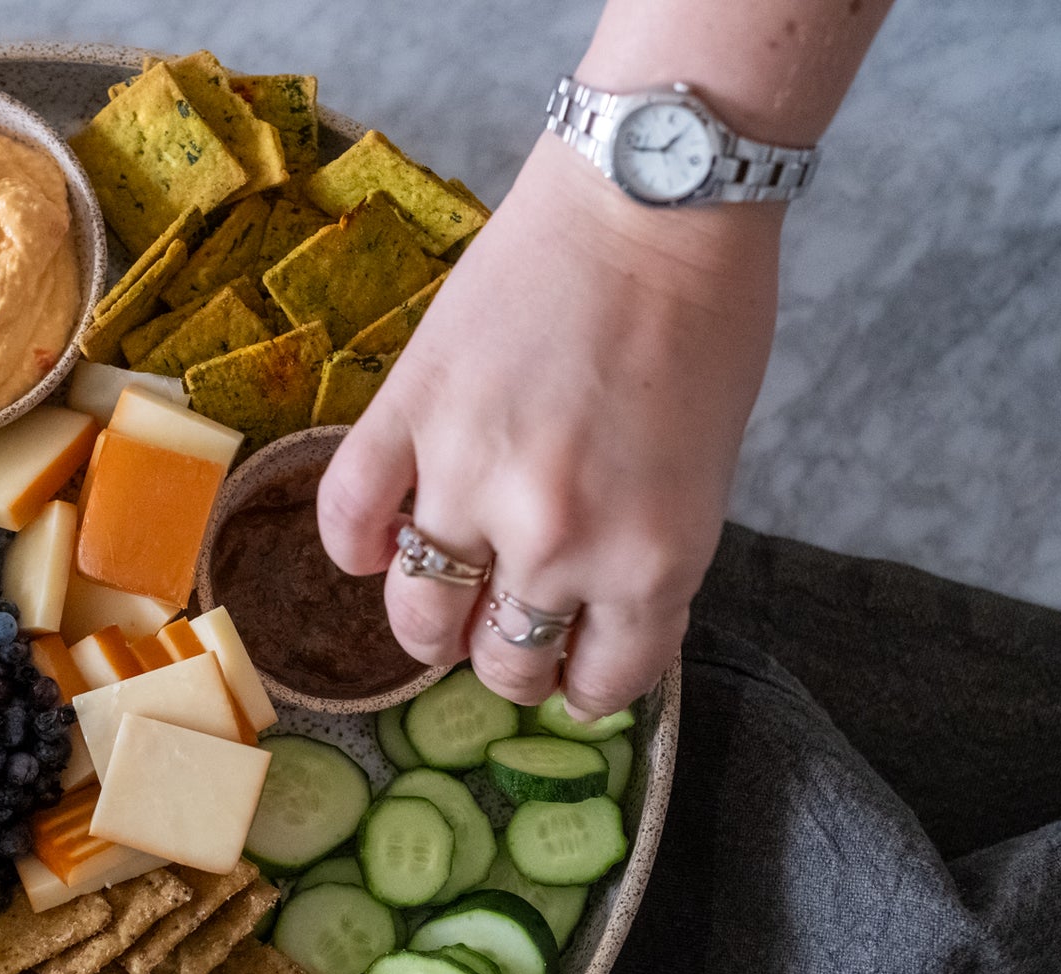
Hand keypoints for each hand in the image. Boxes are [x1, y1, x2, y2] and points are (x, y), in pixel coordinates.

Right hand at [316, 135, 783, 714]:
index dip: (584, 686)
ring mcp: (470, 481)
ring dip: (429, 626)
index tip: (573, 669)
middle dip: (507, 660)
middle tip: (508, 629)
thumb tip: (583, 618)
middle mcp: (557, 540)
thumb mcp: (709, 477)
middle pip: (503, 661)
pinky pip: (350, 519)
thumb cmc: (706, 325)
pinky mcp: (406, 417)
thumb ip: (646, 560)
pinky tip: (373, 545)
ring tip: (440, 600)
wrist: (651, 198)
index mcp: (650, 560)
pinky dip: (354, 545)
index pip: (599, 685)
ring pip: (420, 615)